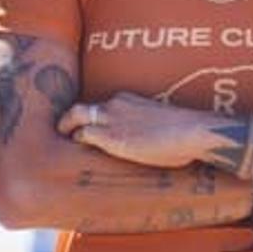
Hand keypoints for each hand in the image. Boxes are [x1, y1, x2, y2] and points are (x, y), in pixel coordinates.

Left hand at [57, 92, 200, 169]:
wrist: (191, 131)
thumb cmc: (186, 131)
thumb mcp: (161, 122)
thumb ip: (148, 127)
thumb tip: (155, 140)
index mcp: (127, 100)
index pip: (100, 107)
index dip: (91, 119)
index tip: (87, 127)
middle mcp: (114, 105)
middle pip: (81, 108)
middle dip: (67, 119)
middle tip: (61, 130)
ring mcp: (111, 119)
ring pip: (76, 117)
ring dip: (66, 129)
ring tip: (62, 140)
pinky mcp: (111, 136)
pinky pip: (84, 135)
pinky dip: (76, 141)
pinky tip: (73, 151)